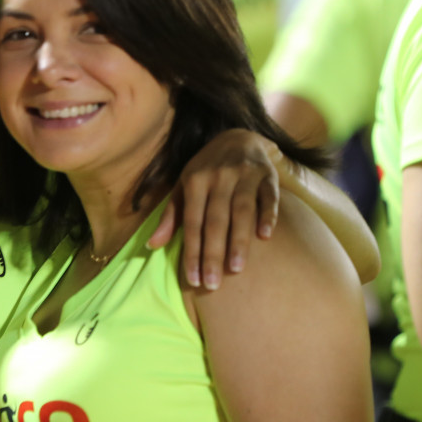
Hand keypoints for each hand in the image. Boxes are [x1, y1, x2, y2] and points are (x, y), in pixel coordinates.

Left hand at [150, 129, 285, 289]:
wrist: (239, 137)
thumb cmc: (206, 170)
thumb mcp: (184, 186)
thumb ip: (171, 216)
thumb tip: (152, 245)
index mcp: (194, 180)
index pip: (191, 222)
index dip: (192, 251)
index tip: (194, 280)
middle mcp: (218, 176)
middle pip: (215, 220)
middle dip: (212, 253)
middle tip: (212, 284)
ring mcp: (244, 174)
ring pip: (241, 210)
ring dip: (238, 240)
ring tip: (235, 268)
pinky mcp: (267, 174)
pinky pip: (269, 197)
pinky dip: (267, 215)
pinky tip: (265, 236)